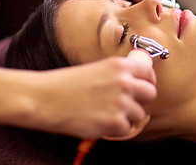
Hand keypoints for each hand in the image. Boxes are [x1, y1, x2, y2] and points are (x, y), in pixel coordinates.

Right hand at [0, 57, 155, 138]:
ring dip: (127, 116)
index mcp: (119, 65)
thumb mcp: (96, 69)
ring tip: (108, 114)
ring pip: (139, 114)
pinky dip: (116, 129)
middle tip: (128, 104)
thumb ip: (117, 75)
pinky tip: (102, 123)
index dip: (148, 81)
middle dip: (142, 100)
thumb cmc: (65, 84)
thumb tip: (134, 84)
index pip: (148, 73)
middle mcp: (124, 82)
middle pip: (150, 94)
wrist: (45, 99)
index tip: (144, 87)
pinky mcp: (114, 122)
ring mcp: (121, 102)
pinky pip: (127, 129)